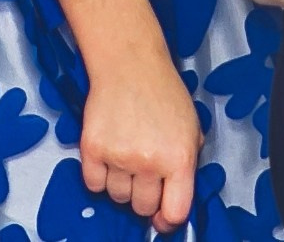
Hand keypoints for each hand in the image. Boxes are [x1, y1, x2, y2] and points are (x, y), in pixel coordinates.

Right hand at [79, 48, 200, 229]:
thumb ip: (187, 164)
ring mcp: (119, 156)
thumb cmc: (162, 92)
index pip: (175, 212)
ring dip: (122, 184)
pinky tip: (109, 155)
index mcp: (179, 157)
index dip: (168, 220)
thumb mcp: (191, 128)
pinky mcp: (92, 148)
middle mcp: (149, 161)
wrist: (129, 63)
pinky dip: (99, 176)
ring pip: (118, 197)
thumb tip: (175, 199)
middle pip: (143, 208)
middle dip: (145, 197)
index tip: (163, 218)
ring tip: (127, 156)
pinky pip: (94, 184)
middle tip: (144, 174)